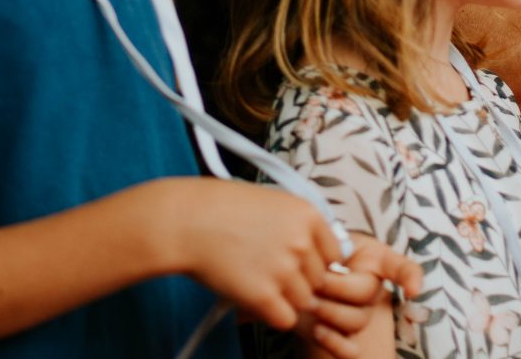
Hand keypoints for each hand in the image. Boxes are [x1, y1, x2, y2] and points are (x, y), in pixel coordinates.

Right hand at [154, 178, 343, 331]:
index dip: (314, 260)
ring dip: (283, 298)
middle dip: (298, 280)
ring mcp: (284, 270)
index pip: (334, 253)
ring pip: (304, 302)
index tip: (295, 261)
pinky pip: (285, 319)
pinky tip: (252, 296)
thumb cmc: (220, 207)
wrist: (186, 221)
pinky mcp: (264, 296)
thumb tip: (320, 251)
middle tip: (267, 271)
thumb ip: (299, 224)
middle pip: (320, 280)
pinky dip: (270, 314)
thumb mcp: (271, 200)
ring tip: (254, 279)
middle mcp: (302, 242)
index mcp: (307, 214)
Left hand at [300, 235, 419, 358]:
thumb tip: (331, 263)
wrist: (300, 272)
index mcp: (374, 259)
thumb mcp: (326, 237)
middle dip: (334, 285)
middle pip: (366, 293)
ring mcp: (360, 314)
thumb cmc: (318, 250)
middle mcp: (372, 289)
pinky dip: (335, 343)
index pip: (402, 267)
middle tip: (313, 279)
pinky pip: (350, 351)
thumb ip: (333, 243)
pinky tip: (318, 330)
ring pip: (356, 321)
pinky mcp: (344, 337)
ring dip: (327, 310)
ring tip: (307, 299)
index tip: (411, 290)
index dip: (411, 277)